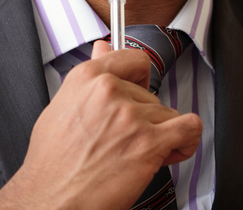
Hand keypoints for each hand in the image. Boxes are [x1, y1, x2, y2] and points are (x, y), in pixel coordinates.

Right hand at [0, 41, 201, 209]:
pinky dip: (187, 140)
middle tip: (125, 139)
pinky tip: (172, 149)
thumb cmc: (53, 163)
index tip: (138, 89)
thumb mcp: (61, 107)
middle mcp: (110, 91)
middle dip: (144, 117)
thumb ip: (88, 77)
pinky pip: (189, 128)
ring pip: (167, 113)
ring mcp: (130, 116)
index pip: (132, 59)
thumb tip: (103, 49)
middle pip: (150, 93)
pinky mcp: (149, 142)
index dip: (138, 79)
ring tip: (138, 152)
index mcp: (86, 78)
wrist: (54, 199)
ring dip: (161, 134)